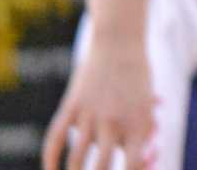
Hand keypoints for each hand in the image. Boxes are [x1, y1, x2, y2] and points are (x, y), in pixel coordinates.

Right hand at [42, 35, 154, 169]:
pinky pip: (56, 135)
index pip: (132, 165)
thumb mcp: (146, 105)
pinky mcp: (73, 104)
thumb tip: (145, 161)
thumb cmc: (136, 77)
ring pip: (77, 157)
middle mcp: (114, 120)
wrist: (120, 40)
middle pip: (102, 166)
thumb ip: (141, 135)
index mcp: (138, 123)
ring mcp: (91, 112)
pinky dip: (50, 158)